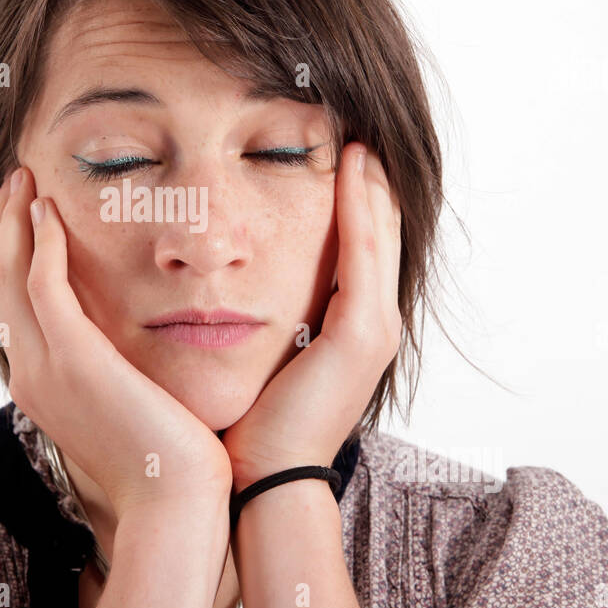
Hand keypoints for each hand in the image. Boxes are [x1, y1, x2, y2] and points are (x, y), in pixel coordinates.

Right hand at [0, 165, 232, 519]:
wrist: (173, 502)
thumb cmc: (164, 458)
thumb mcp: (124, 405)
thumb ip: (111, 370)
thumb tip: (123, 345)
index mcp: (38, 383)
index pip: (7, 303)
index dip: (9, 251)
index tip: (25, 212)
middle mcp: (29, 372)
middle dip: (2, 225)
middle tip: (18, 180)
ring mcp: (44, 366)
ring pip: (8, 275)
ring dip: (14, 220)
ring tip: (26, 180)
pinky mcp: (74, 357)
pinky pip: (43, 283)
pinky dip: (40, 241)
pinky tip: (50, 209)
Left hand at [220, 141, 402, 490]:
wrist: (263, 477)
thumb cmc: (253, 422)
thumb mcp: (263, 356)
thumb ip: (262, 317)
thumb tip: (227, 285)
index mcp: (351, 327)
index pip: (359, 247)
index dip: (353, 200)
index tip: (333, 152)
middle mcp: (374, 322)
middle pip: (379, 233)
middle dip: (368, 182)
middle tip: (354, 130)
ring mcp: (375, 327)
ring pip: (380, 234)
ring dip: (369, 183)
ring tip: (357, 136)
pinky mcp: (362, 334)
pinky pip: (364, 254)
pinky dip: (359, 208)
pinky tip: (349, 167)